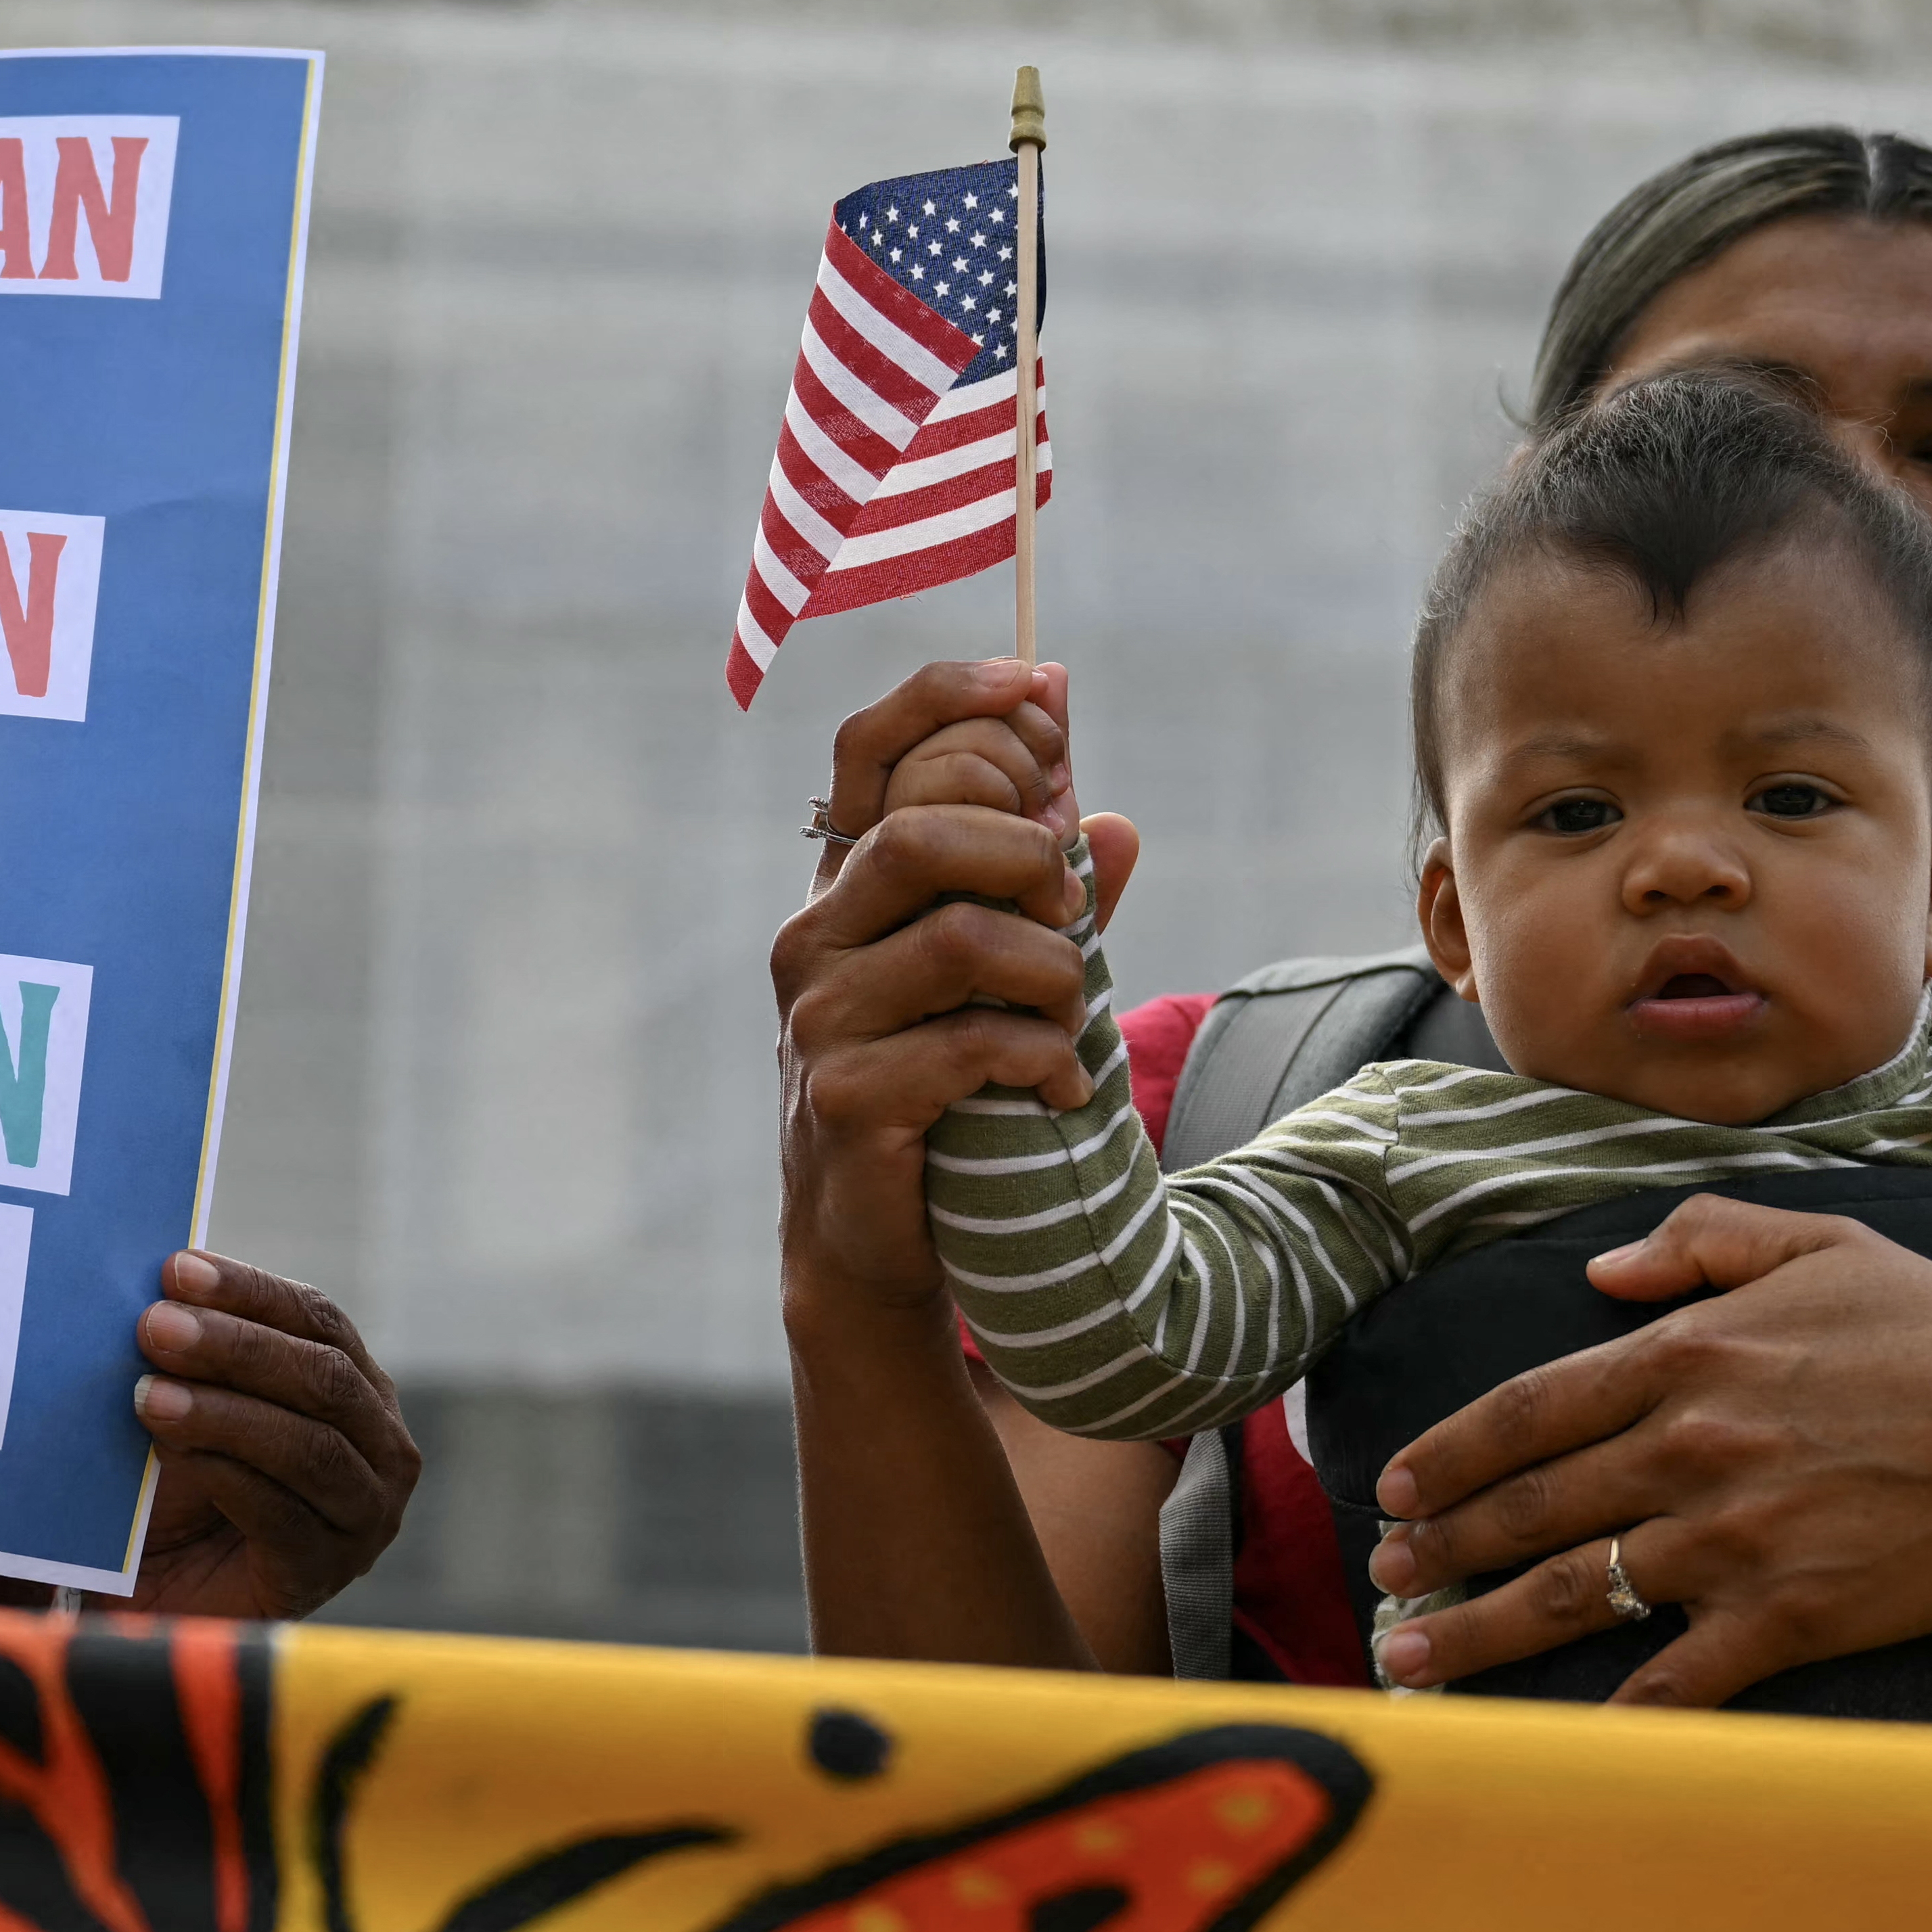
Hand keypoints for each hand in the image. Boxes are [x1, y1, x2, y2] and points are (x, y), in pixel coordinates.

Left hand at [127, 1253, 417, 1617]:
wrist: (156, 1597)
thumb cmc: (178, 1488)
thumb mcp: (188, 1403)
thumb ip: (190, 1353)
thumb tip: (158, 1288)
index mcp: (358, 1386)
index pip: (318, 1320)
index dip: (250, 1290)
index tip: (178, 1269)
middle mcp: (382, 1446)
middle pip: (324, 1377)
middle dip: (235, 1346)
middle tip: (155, 1326)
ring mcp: (364, 1514)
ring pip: (309, 1446)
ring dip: (223, 1413)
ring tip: (148, 1395)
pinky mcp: (325, 1572)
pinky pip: (283, 1515)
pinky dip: (225, 1476)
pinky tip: (172, 1451)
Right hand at [772, 661, 1139, 1316]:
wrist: (878, 1237)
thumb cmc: (946, 1087)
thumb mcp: (1000, 980)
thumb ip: (1047, 904)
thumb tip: (1116, 818)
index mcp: (847, 885)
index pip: (871, 747)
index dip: (955, 700)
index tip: (1045, 694)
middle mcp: (816, 934)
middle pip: (921, 832)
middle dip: (1029, 853)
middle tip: (1074, 906)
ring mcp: (819, 1016)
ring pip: (960, 938)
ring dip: (1055, 969)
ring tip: (1077, 1014)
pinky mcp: (844, 1096)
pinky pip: (970, 1044)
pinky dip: (1042, 1058)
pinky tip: (1061, 1088)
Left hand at [1362, 1193, 1931, 1709]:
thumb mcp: (1825, 1244)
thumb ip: (1703, 1239)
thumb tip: (1601, 1268)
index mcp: (1691, 1353)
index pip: (1530, 1408)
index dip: (1451, 1453)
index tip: (1398, 1489)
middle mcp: (1694, 1446)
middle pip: (1531, 1510)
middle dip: (1440, 1553)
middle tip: (1383, 1584)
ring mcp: (1737, 1537)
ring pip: (1574, 1594)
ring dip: (1479, 1634)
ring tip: (1412, 1660)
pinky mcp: (1788, 1617)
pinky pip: (1675, 1679)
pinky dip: (1609, 1715)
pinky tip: (1553, 1737)